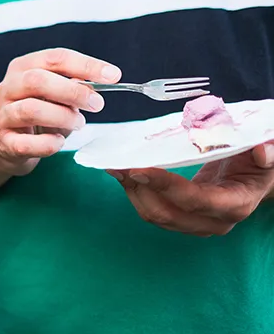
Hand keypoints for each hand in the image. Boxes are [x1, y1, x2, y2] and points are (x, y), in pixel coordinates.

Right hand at [0, 48, 120, 175]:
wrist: (5, 145)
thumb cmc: (37, 115)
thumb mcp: (55, 96)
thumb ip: (72, 87)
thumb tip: (96, 85)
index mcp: (23, 68)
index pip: (54, 58)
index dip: (85, 65)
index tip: (113, 75)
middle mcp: (8, 87)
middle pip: (38, 80)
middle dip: (73, 91)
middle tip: (97, 103)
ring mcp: (2, 114)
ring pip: (31, 109)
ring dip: (62, 116)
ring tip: (79, 123)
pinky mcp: (3, 142)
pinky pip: (26, 143)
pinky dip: (48, 144)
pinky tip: (58, 142)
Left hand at [108, 141, 273, 235]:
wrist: (255, 178)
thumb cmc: (259, 164)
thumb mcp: (268, 155)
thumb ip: (267, 153)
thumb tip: (262, 151)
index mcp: (236, 204)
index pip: (195, 200)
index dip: (165, 186)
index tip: (139, 169)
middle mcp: (214, 221)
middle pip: (168, 214)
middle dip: (140, 189)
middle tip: (118, 165)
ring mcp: (197, 223)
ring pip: (156, 215)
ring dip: (133, 192)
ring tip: (115, 168)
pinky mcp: (183, 218)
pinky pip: (154, 211)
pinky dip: (136, 193)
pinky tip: (124, 174)